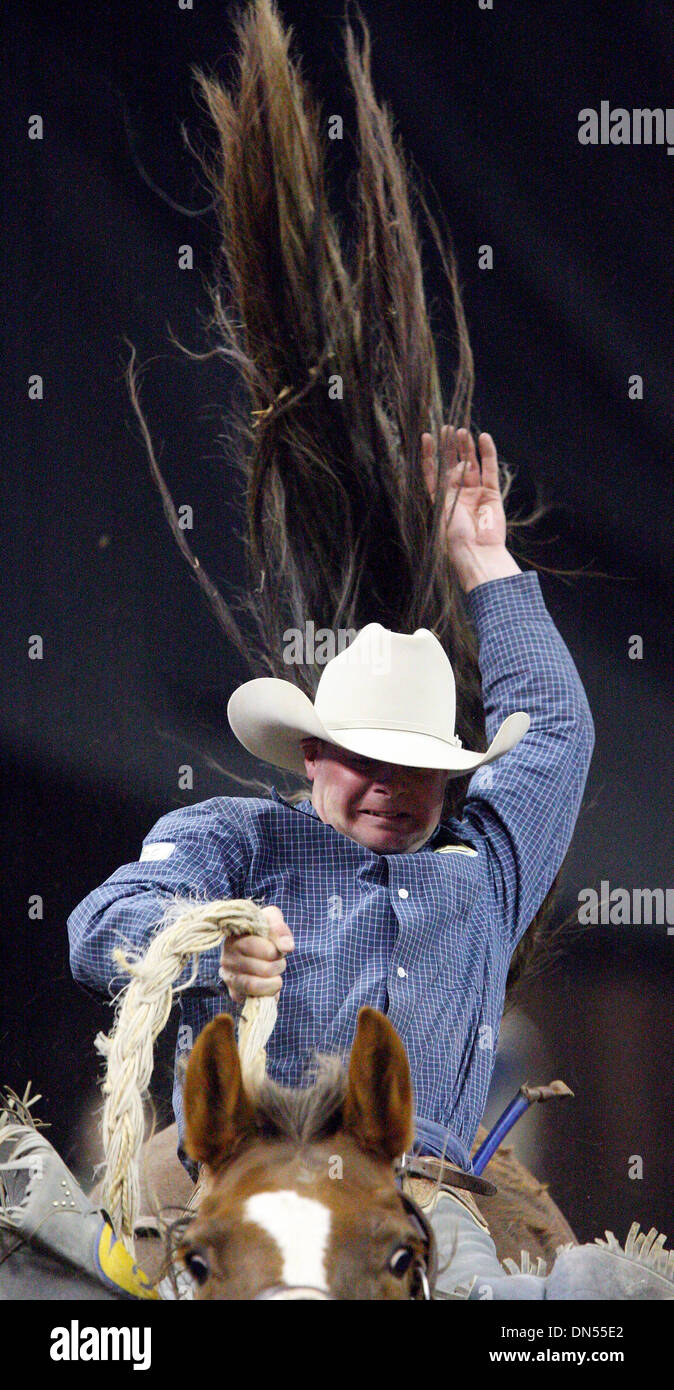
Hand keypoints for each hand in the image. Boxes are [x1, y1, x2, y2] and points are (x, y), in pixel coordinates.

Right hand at [219, 905, 294, 1003]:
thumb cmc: (263, 931)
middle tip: (280, 962)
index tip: (278, 948)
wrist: (256, 948)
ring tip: (277, 975)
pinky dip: (268, 994)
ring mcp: (229, 977)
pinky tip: (270, 985)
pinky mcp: (234, 993)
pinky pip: (253, 999)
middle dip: (278, 965)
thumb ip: (279, 928)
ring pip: (255, 986)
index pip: (255, 947)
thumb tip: (287, 947)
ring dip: (275, 982)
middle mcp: (226, 958)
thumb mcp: (271, 920)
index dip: (273, 950)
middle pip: (262, 968)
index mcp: (233, 938)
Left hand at [421, 426, 520, 591]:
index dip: (430, 454)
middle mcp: (457, 495)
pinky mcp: (492, 494)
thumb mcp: (443, 510)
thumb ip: (446, 486)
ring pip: (471, 464)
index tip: (426, 437)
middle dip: (449, 447)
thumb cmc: (455, 538)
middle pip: (453, 465)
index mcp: (441, 500)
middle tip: (447, 427)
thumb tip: (459, 465)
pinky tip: (484, 438)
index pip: (433, 472)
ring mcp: (475, 493)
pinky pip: (489, 469)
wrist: (477, 552)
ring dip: (466, 448)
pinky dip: (488, 453)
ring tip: (462, 430)